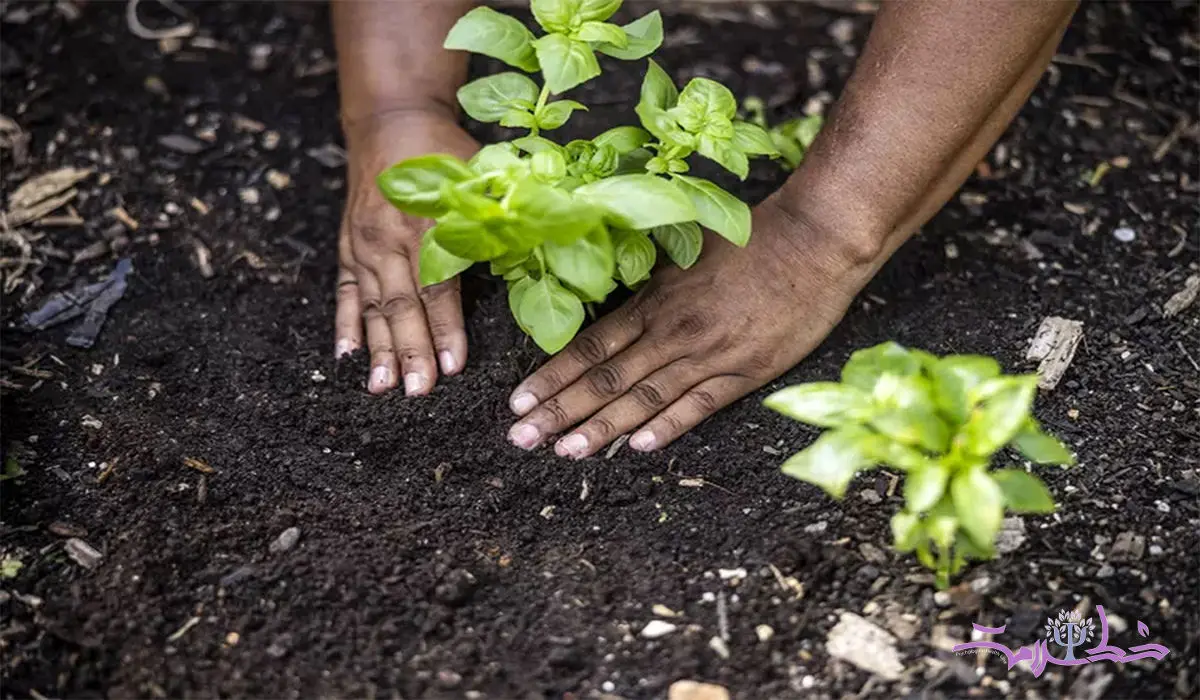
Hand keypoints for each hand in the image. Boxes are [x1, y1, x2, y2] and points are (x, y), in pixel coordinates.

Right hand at [335, 111, 478, 394]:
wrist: (391, 121)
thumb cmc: (445, 152)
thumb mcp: (480, 175)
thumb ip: (501, 217)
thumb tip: (541, 253)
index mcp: (428, 222)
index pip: (439, 285)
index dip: (446, 327)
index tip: (455, 365)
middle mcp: (389, 237)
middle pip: (401, 304)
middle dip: (411, 351)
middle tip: (418, 391)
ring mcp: (364, 244)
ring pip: (372, 306)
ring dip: (378, 349)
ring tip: (382, 387)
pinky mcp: (348, 247)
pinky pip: (345, 293)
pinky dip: (345, 326)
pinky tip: (346, 358)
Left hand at [505, 195, 884, 457]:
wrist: (813, 242)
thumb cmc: (750, 240)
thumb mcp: (686, 250)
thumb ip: (648, 280)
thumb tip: (606, 290)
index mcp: (655, 300)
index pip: (591, 346)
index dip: (552, 376)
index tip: (518, 402)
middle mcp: (673, 330)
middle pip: (606, 378)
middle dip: (559, 411)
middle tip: (521, 439)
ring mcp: (708, 353)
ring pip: (644, 397)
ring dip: (602, 427)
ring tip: (565, 451)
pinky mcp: (745, 371)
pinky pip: (699, 405)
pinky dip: (668, 426)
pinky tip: (638, 447)